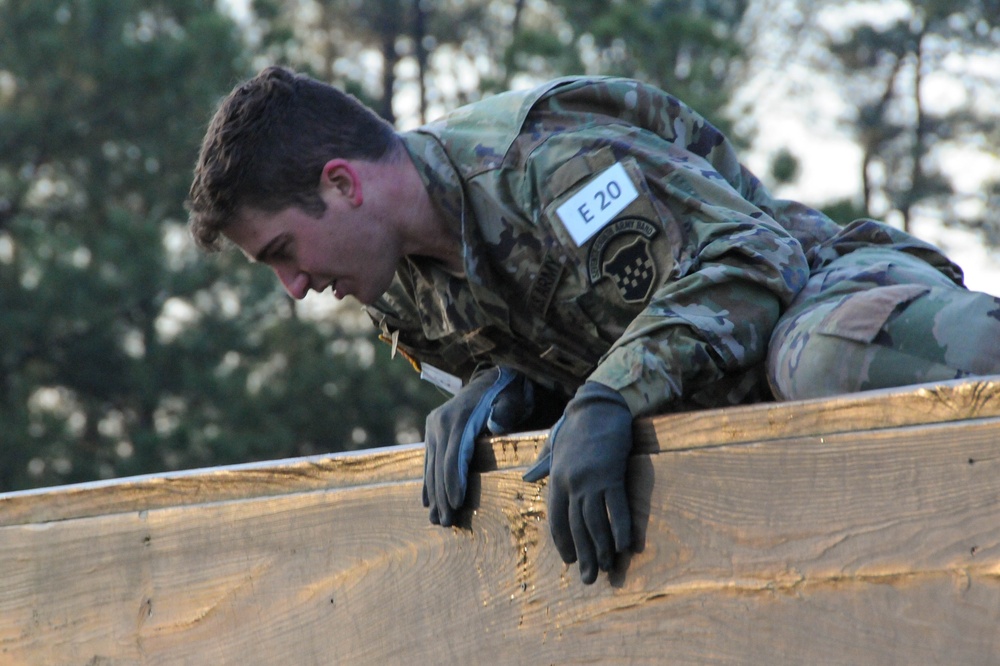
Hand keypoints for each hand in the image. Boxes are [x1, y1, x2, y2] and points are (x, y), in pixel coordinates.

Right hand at [423, 367, 533, 525]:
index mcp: (460, 416)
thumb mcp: (512, 397)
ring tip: (436, 520)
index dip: (454, 482)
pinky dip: (427, 482)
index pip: (454, 456)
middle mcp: (441, 421)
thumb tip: (495, 424)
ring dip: (433, 494)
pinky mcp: (432, 431)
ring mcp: (434, 426)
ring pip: (431, 466)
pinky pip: (429, 461)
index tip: (456, 505)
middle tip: (446, 522)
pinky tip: (427, 502)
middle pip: (440, 465)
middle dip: (442, 496)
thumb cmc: (509, 392)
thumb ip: (505, 410)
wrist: (493, 376)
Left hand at [543, 382, 633, 583]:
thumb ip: (542, 464)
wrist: (598, 404)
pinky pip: (616, 508)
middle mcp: (570, 483)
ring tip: (606, 568)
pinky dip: (620, 529)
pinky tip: (624, 547)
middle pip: (576, 526)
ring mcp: (591, 480)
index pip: (556, 519)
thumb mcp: (554, 445)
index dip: (564, 542)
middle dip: (583, 555)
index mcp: (556, 479)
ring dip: (601, 548)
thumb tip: (526, 478)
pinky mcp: (611, 474)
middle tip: (588, 579)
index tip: (570, 561)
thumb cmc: (577, 425)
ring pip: (595, 522)